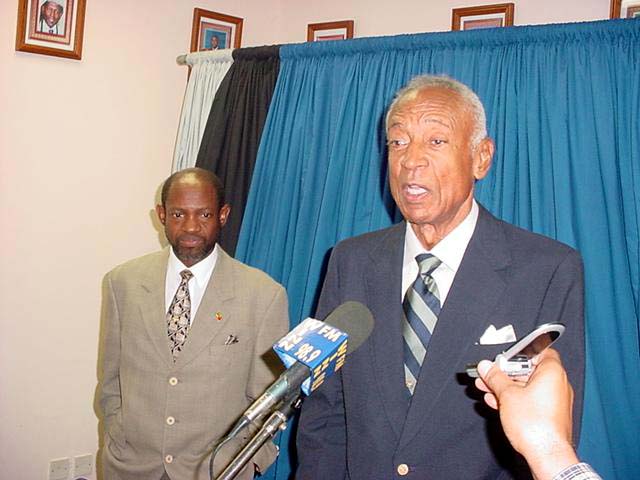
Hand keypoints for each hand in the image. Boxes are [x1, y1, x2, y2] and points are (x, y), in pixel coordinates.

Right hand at [475, 348, 578, 479]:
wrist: (546, 455)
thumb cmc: (536, 426)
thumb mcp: (507, 395)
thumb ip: (495, 377)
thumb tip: (487, 367)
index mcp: (552, 373)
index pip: (538, 351)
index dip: (519, 353)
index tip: (503, 358)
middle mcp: (558, 385)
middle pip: (528, 371)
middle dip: (506, 373)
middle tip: (489, 375)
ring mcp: (555, 401)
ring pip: (527, 387)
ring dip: (506, 387)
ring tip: (486, 388)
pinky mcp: (550, 416)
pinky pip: (530, 400)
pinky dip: (514, 399)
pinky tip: (496, 402)